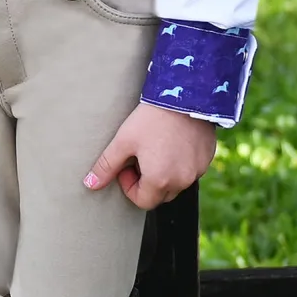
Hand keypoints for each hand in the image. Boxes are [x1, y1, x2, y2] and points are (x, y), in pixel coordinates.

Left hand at [84, 102, 216, 209]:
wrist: (184, 95)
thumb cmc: (150, 119)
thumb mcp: (123, 141)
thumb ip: (106, 166)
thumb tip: (89, 185)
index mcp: (160, 181)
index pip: (142, 201)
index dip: (129, 186)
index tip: (127, 164)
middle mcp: (182, 181)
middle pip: (160, 195)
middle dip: (147, 182)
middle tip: (140, 156)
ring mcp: (198, 170)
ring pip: (176, 183)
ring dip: (164, 174)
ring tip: (156, 148)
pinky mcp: (207, 158)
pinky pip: (191, 170)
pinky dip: (180, 163)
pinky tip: (172, 142)